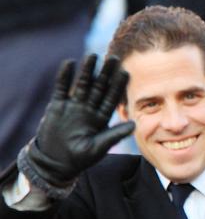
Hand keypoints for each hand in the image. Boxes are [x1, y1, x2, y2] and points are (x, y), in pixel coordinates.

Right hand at [17, 55, 134, 197]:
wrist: (55, 162)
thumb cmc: (80, 158)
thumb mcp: (99, 146)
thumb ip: (115, 135)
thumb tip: (134, 125)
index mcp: (101, 118)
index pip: (112, 98)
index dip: (118, 86)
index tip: (126, 72)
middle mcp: (89, 109)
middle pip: (99, 88)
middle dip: (106, 73)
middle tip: (114, 58)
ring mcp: (73, 106)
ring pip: (82, 85)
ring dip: (87, 71)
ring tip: (93, 56)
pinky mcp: (57, 106)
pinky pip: (62, 88)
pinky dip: (65, 76)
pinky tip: (69, 63)